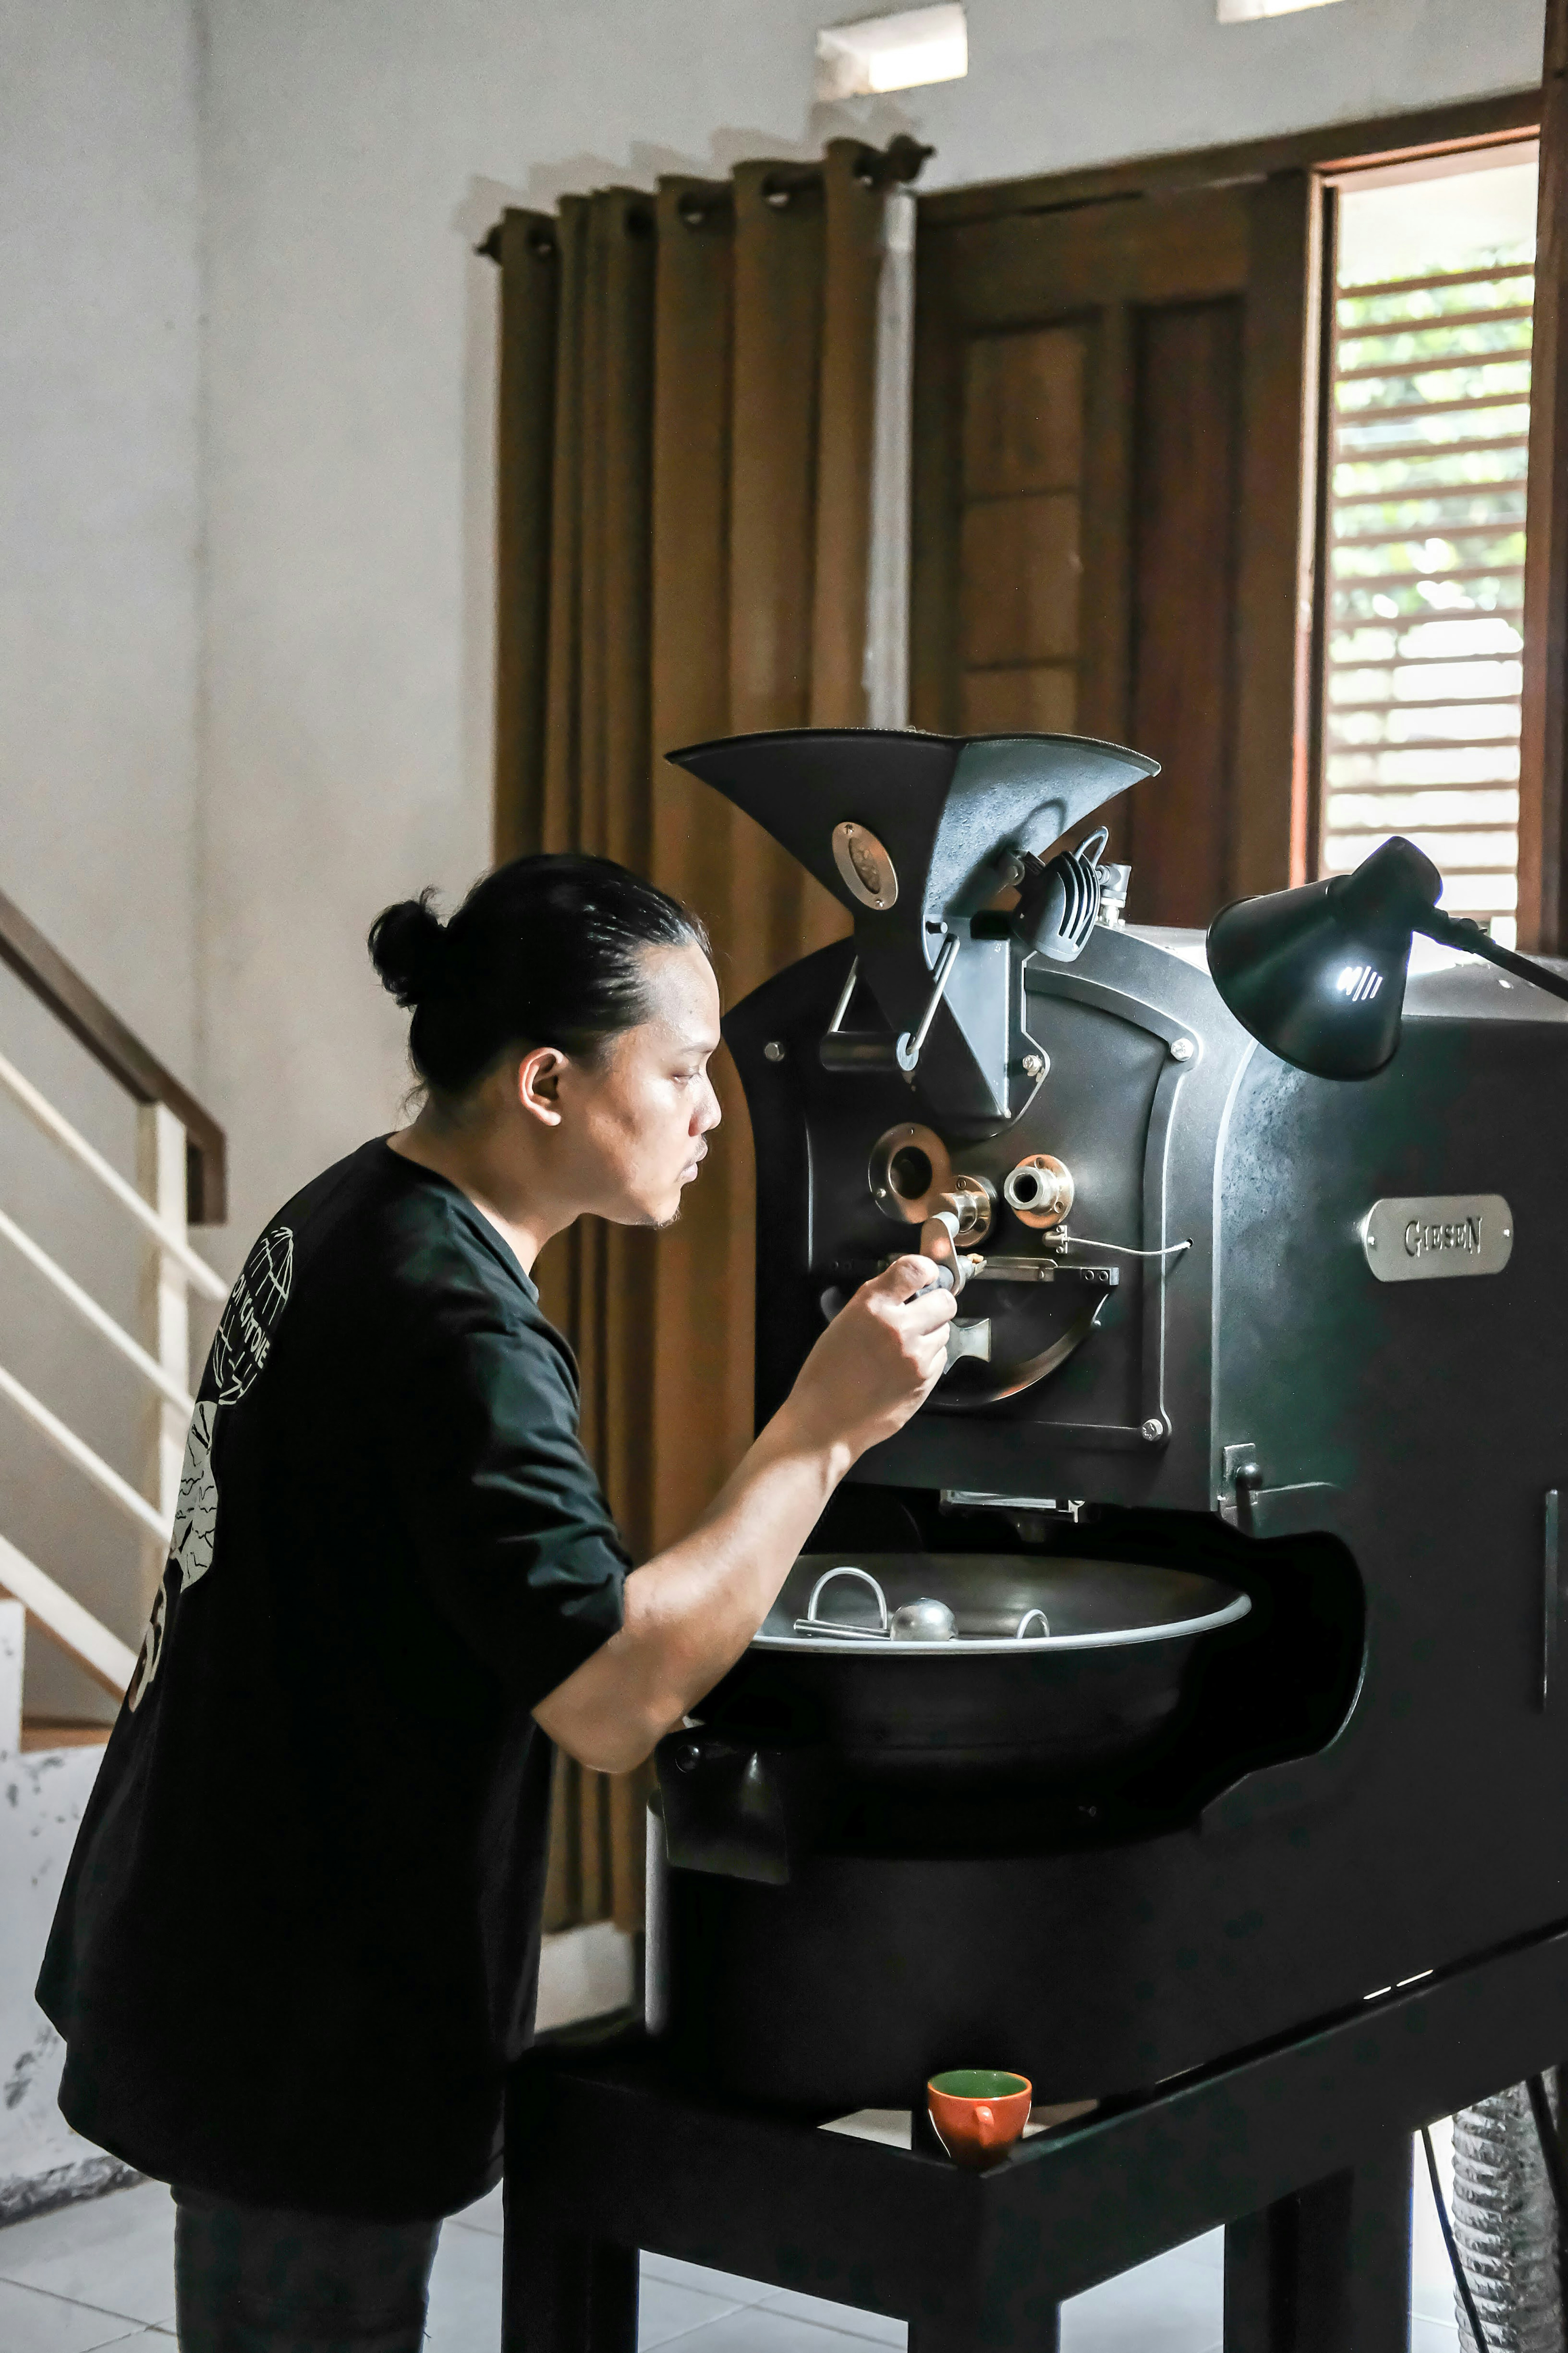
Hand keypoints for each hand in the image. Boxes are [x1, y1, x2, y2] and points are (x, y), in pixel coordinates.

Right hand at [783, 1256, 957, 1462]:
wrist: (826, 1423)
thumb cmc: (826, 1375)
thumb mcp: (841, 1324)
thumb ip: (876, 1301)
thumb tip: (905, 1286)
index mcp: (872, 1308)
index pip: (916, 1269)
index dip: (926, 1270)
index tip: (925, 1276)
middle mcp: (899, 1329)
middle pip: (945, 1301)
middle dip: (935, 1304)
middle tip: (920, 1313)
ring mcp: (916, 1358)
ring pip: (944, 1331)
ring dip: (930, 1333)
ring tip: (903, 1347)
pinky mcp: (926, 1381)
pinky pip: (940, 1357)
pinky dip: (928, 1358)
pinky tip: (903, 1368)